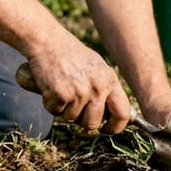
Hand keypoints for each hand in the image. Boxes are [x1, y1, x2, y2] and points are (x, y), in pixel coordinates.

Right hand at [16, 48, 131, 134]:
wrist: (47, 40)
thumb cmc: (70, 53)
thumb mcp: (96, 66)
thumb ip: (105, 87)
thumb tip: (113, 112)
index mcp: (109, 80)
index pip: (123, 113)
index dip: (115, 127)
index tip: (106, 129)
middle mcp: (97, 88)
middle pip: (93, 123)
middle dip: (82, 121)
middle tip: (73, 108)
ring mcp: (79, 92)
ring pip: (71, 118)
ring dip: (63, 109)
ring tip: (60, 89)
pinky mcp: (61, 95)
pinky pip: (55, 111)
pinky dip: (50, 103)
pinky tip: (49, 87)